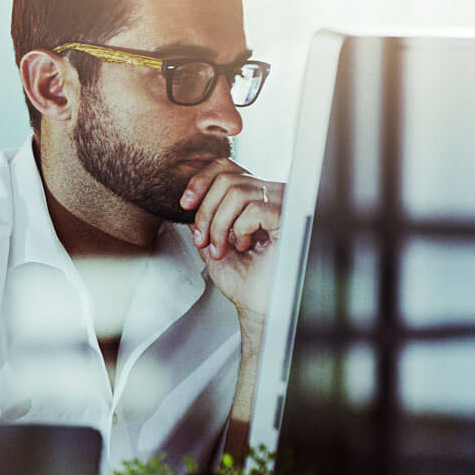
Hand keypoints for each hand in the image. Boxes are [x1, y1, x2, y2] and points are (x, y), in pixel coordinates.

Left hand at [179, 160, 281, 329]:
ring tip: (221, 248)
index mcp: (255, 199)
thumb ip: (203, 221)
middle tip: (202, 240)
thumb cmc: (245, 281)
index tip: (185, 204)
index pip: (227, 167)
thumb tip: (189, 201)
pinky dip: (239, 229)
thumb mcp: (212, 244)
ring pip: (237, 192)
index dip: (201, 180)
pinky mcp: (289, 219)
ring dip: (218, 224)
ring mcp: (282, 205)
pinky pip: (254, 209)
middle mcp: (271, 197)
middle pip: (227, 179)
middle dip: (205, 212)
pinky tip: (244, 246)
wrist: (259, 307)